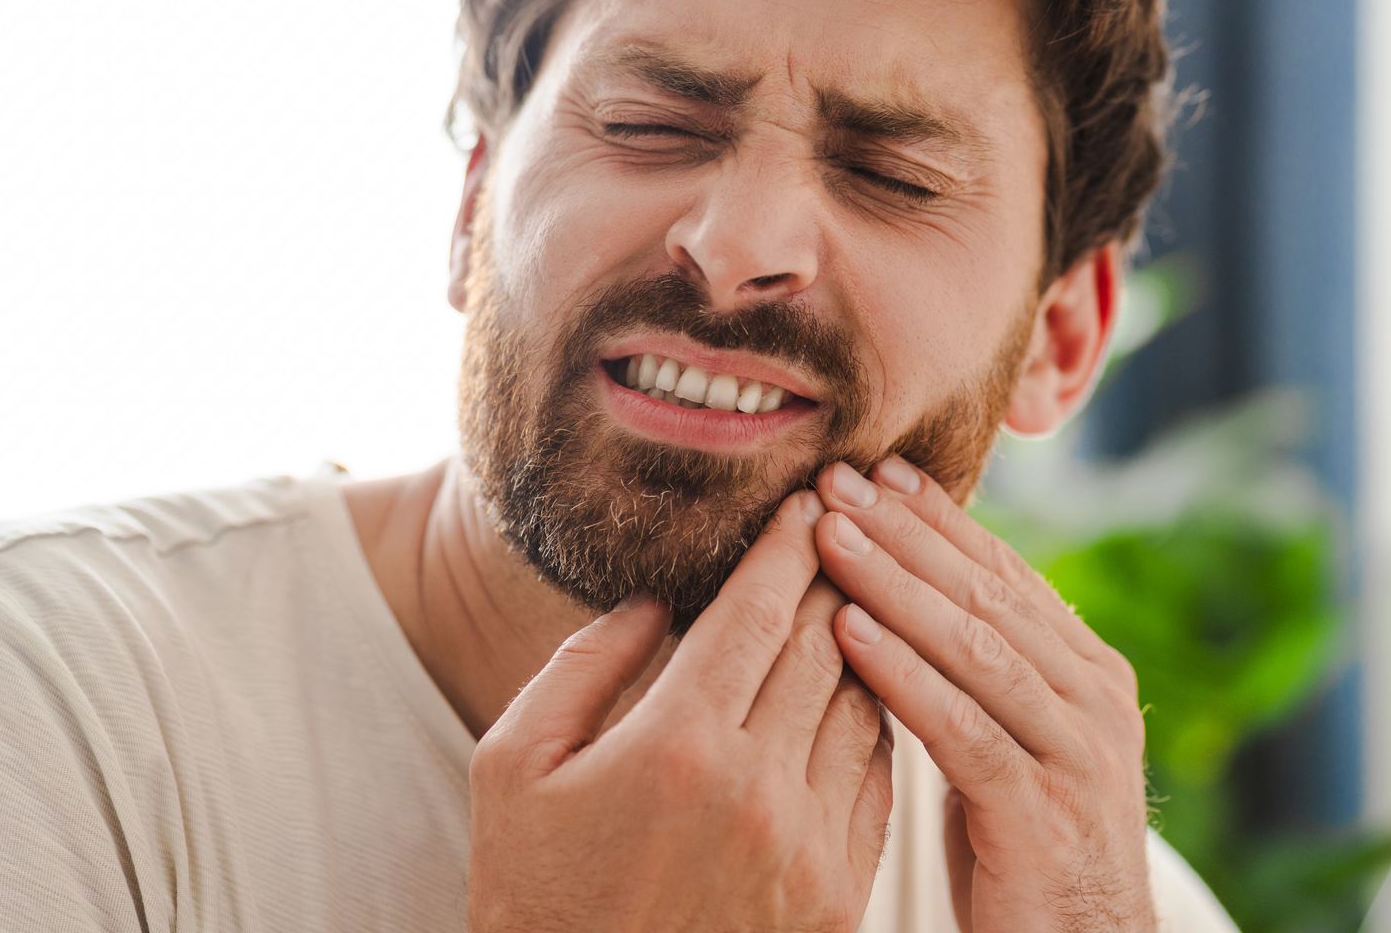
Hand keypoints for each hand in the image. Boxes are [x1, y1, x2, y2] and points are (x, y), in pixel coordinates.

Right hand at [468, 488, 894, 932]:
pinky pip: (878, 779)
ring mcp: (809, 848)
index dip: (791, 543)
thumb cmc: (533, 896)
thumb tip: (650, 601)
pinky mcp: (839, 897)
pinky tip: (860, 692)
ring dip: (864, 642)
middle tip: (851, 521)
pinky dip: (874, 722)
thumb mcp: (512, 769)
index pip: (758, 610)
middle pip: (824, 644)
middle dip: (838, 573)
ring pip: (863, 706)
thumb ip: (580, 668)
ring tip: (862, 594)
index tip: (812, 497)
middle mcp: (758, 789)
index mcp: (676, 744)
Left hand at [811, 456, 1153, 932]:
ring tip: (827, 536)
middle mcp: (1095, 701)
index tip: (873, 469)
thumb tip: (905, 590)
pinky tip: (848, 631)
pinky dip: (903, 673)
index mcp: (1088, 675)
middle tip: (837, 479)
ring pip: (974, 647)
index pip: (1003, 574)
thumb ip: (976, 673)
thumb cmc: (1023, 853)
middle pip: (986, 595)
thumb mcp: (1006, 742)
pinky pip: (963, 726)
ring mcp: (1078, 755)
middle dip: (904, 532)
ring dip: (894, 584)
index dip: (935, 519)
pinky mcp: (1043, 813)